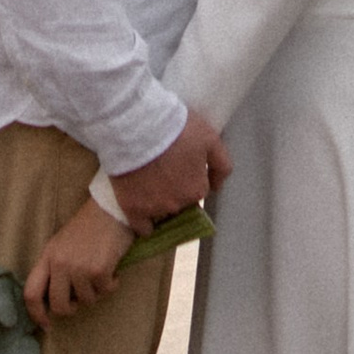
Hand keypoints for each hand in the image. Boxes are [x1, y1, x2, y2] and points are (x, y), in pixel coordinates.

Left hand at [24, 198, 134, 327]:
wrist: (111, 208)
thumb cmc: (88, 227)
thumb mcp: (62, 244)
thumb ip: (54, 268)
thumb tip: (53, 300)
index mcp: (47, 256)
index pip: (30, 293)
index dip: (36, 314)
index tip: (46, 325)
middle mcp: (60, 264)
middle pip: (58, 305)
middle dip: (71, 308)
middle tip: (81, 298)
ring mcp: (79, 268)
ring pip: (86, 301)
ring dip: (96, 291)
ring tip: (100, 272)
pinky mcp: (99, 270)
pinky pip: (105, 291)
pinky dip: (112, 284)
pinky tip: (113, 269)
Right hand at [109, 108, 229, 233]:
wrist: (136, 125)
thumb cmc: (175, 128)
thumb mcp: (209, 138)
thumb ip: (221, 165)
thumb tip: (217, 187)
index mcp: (197, 190)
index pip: (197, 190)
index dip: (189, 176)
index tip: (179, 163)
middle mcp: (178, 204)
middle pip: (179, 202)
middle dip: (174, 190)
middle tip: (162, 168)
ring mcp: (154, 209)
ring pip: (161, 213)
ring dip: (158, 202)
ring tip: (146, 180)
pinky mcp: (132, 209)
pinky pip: (142, 227)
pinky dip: (143, 222)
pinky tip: (140, 210)